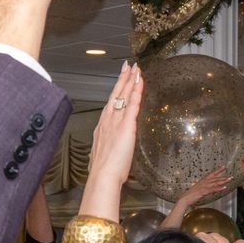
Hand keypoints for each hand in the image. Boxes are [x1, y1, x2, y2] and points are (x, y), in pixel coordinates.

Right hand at [85, 62, 143, 195]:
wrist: (102, 176)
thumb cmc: (103, 171)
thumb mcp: (104, 155)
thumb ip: (109, 147)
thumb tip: (112, 149)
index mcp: (102, 127)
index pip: (110, 103)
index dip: (116, 91)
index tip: (120, 80)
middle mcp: (107, 120)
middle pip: (116, 94)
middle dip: (122, 79)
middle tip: (128, 66)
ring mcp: (116, 121)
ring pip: (124, 95)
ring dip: (130, 80)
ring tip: (135, 68)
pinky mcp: (126, 125)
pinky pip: (133, 103)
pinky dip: (137, 91)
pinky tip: (140, 81)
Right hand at [174, 167, 233, 208]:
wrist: (184, 199)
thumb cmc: (190, 195)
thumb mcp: (198, 190)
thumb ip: (204, 189)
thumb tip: (208, 190)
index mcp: (202, 181)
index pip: (211, 174)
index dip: (217, 171)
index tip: (223, 167)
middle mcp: (203, 182)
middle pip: (215, 178)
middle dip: (223, 176)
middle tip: (231, 176)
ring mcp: (204, 186)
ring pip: (215, 182)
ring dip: (223, 181)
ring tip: (229, 179)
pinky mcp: (203, 191)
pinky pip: (213, 189)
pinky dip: (219, 188)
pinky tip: (224, 187)